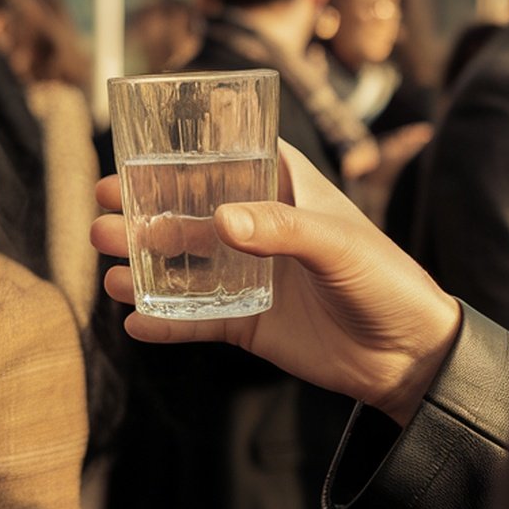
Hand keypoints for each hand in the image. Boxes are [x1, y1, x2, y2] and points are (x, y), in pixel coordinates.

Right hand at [91, 142, 459, 425]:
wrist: (408, 357)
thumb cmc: (386, 281)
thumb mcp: (339, 246)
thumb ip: (282, 230)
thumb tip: (219, 220)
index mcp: (287, 191)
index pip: (227, 159)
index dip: (181, 155)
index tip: (135, 151)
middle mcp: (262, 228)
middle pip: (190, 211)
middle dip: (143, 210)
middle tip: (100, 207)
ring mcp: (251, 277)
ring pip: (184, 265)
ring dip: (143, 261)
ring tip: (105, 261)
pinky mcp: (248, 323)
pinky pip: (196, 320)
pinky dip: (164, 321)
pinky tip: (132, 318)